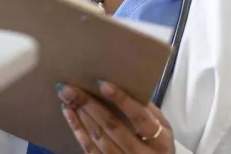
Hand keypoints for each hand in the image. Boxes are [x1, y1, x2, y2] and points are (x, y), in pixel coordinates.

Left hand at [57, 82, 172, 153]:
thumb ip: (148, 110)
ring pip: (99, 139)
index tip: (102, 83)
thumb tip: (124, 85)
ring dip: (81, 116)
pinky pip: (90, 150)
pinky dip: (78, 130)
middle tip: (70, 88)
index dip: (122, 100)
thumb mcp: (163, 129)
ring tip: (67, 97)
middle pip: (114, 127)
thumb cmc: (156, 145)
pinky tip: (69, 113)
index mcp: (160, 141)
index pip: (140, 117)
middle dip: (90, 105)